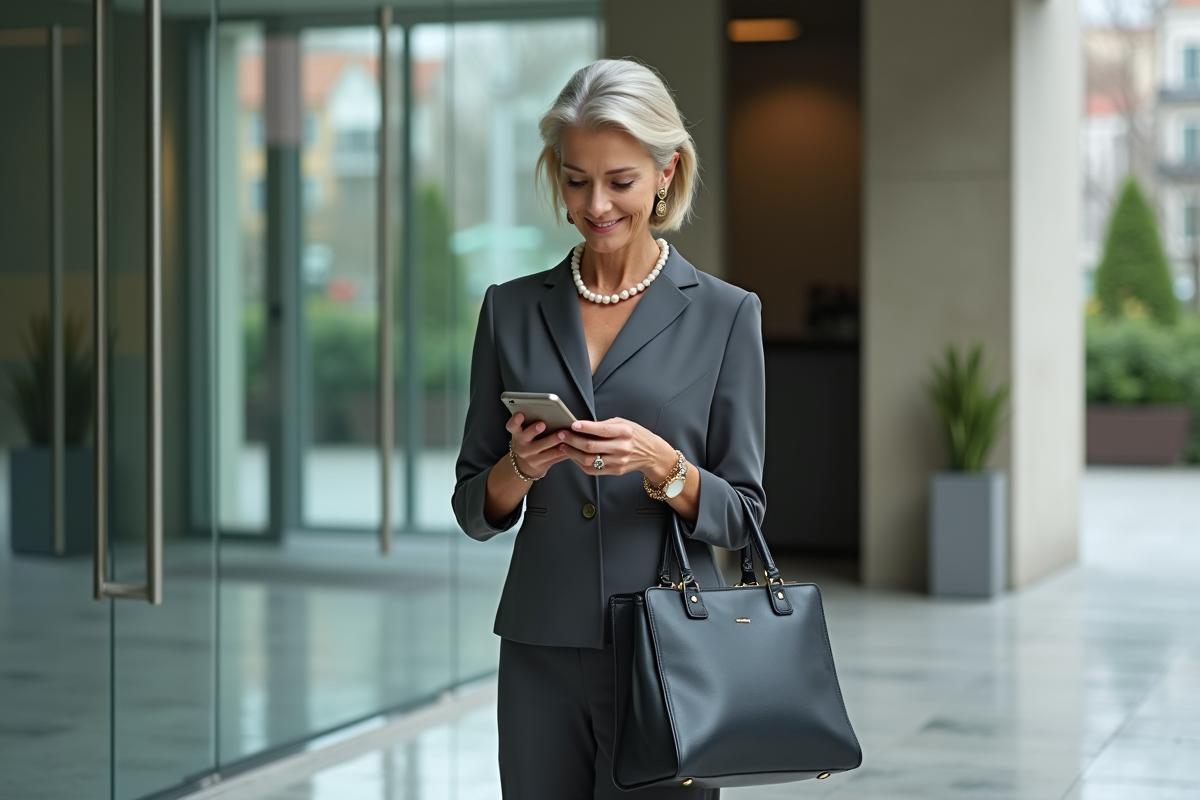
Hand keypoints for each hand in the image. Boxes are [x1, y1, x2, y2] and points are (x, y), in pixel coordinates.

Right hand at [505, 413, 572, 478]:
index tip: (520, 414)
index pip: (511, 426)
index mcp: (517, 434)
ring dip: (554, 441)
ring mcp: (531, 457)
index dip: (515, 420)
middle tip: (542, 423)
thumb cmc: (527, 441)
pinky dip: (563, 451)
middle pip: (526, 437)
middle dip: (534, 430)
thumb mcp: (523, 432)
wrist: (524, 465)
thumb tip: (546, 409)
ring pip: (543, 449)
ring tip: (563, 434)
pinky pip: (554, 458)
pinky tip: (570, 445)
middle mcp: (522, 446)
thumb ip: (530, 422)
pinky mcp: (542, 465)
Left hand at [553, 417, 675, 478]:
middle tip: (561, 434)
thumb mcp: (624, 423)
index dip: (585, 427)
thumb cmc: (635, 435)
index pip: (602, 430)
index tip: (572, 425)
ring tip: (563, 445)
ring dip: (572, 452)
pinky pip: (592, 469)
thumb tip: (582, 426)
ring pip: (589, 459)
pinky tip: (573, 455)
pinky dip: (579, 462)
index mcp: (625, 432)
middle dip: (572, 440)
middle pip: (591, 446)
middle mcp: (622, 447)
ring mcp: (618, 461)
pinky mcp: (615, 471)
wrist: (651, 453)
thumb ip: (604, 425)